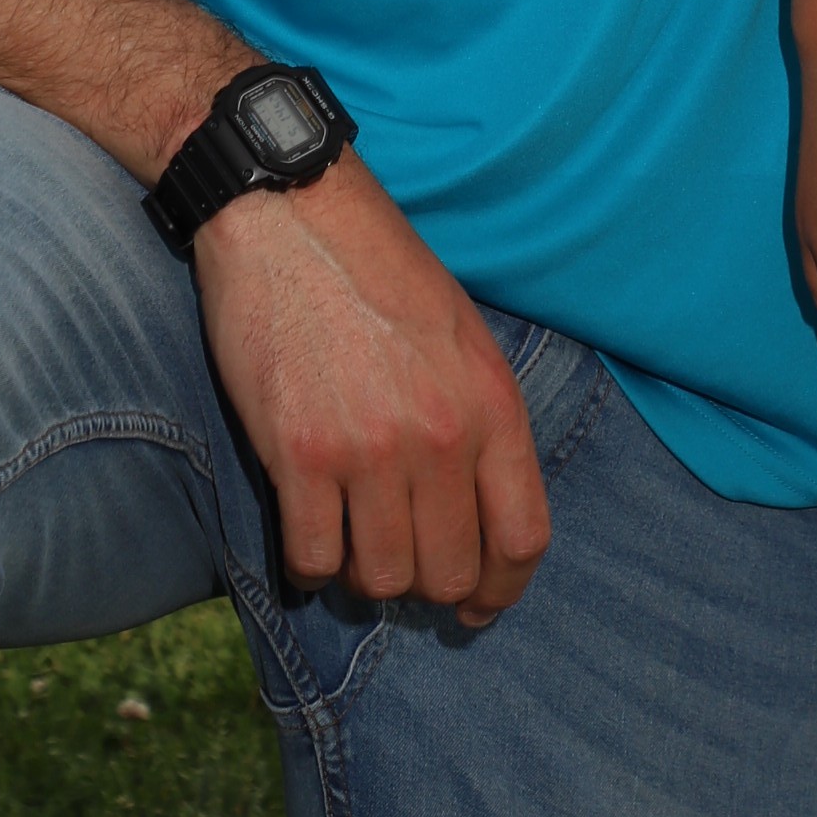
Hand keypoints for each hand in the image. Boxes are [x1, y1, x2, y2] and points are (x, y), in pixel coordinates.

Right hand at [192, 156, 551, 618]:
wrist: (294, 213)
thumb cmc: (380, 268)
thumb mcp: (463, 334)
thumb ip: (480, 420)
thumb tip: (478, 516)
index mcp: (493, 402)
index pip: (522, 537)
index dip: (502, 589)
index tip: (478, 604)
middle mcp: (441, 435)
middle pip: (448, 573)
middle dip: (426, 584)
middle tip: (401, 561)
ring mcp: (370, 449)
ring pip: (379, 579)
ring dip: (364, 575)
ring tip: (352, 536)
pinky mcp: (300, 454)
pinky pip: (312, 559)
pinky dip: (311, 562)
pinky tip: (309, 529)